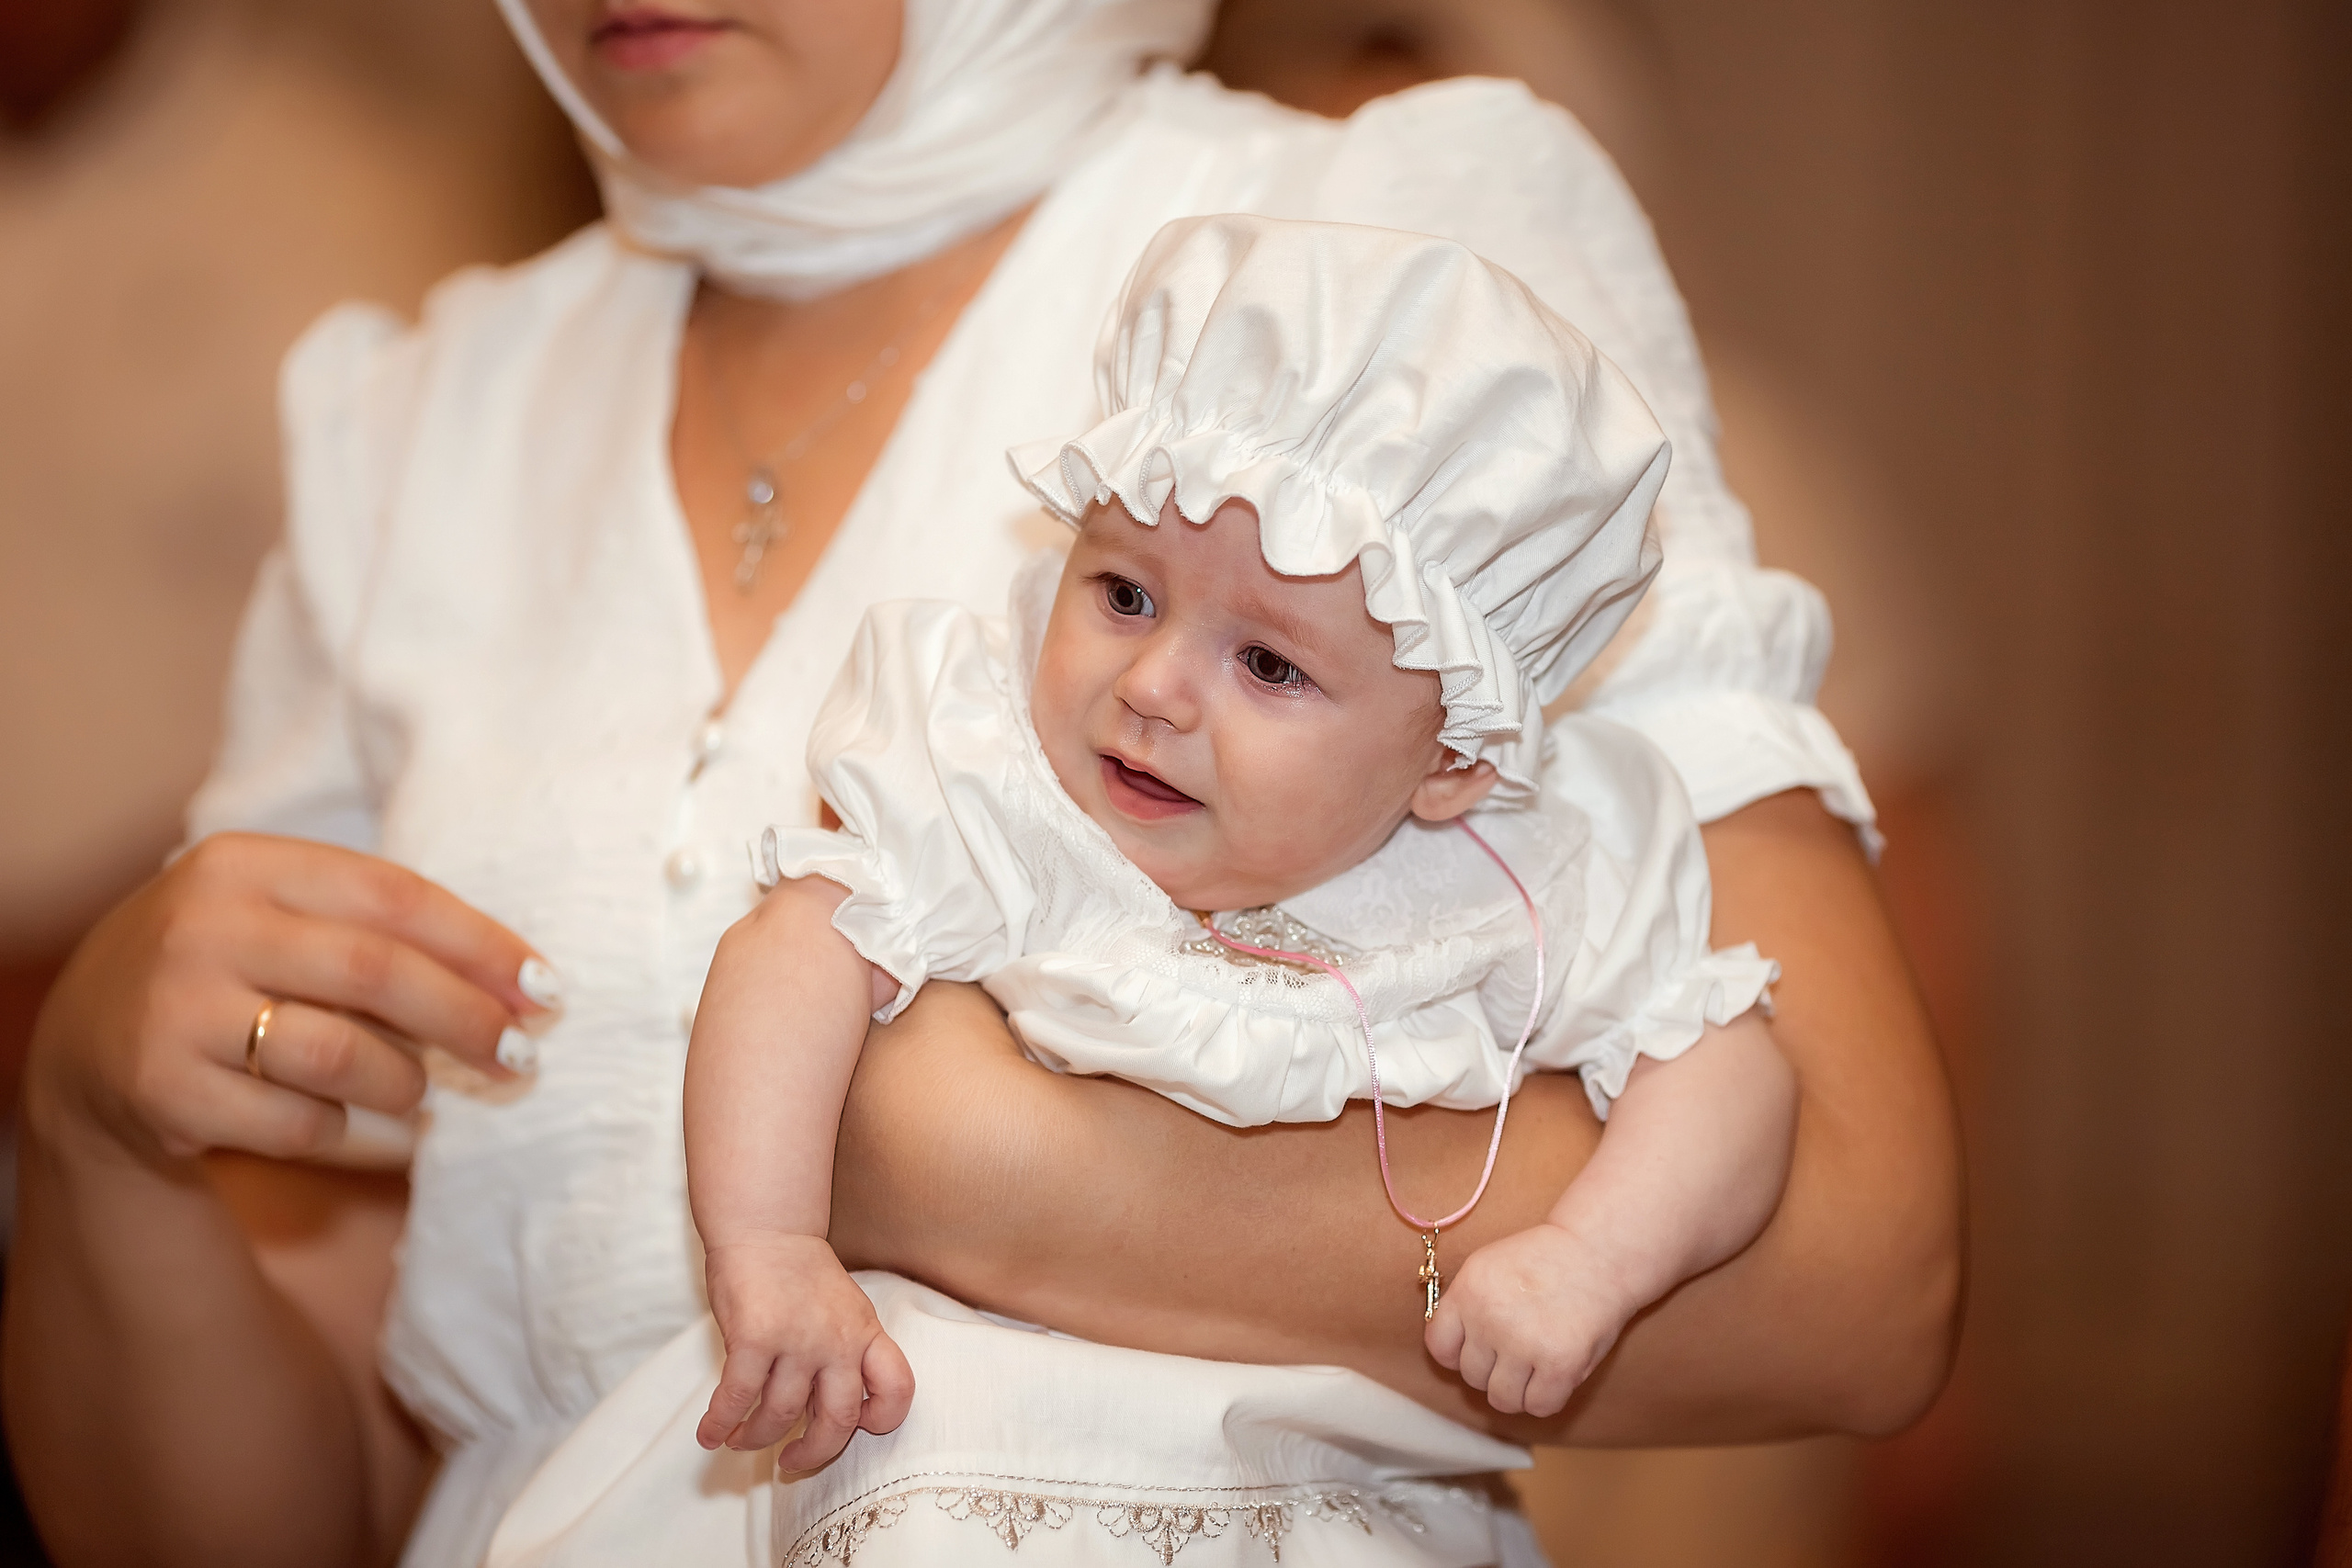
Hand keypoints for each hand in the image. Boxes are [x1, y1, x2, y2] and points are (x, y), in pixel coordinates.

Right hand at [23, 832, 553, 1168]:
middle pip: (375, 972)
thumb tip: (521, 985)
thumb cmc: (233, 969)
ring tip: (422, 1090)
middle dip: (466, 1018)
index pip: (393, 896)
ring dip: (406, 1082)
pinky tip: (341, 1119)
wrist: (91, 1042)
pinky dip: (338, 1127)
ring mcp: (174, 1008)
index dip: (482, 945)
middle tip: (521, 1055)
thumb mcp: (283, 919)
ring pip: (340, 1054)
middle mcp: (202, 927)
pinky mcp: (162, 1089)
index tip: (545, 988)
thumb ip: (381, 932)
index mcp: (243, 864)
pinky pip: (295, 1121)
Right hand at [699, 1234, 915, 1471]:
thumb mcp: (845, 1309)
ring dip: (756, 1438)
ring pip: (780, 1415)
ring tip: (741, 1439)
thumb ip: (844, 1354)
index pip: (897, 1388)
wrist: (767, 1228)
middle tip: (790, 1461)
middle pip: (838, 1421)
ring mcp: (796, 1341)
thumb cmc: (802, 1274)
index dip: (882, 1419)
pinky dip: (720, 1423)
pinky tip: (710, 1434)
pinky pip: (737, 1398)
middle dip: (812, 1453)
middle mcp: (837, 1341)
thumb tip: (829, 1410)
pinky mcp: (754, 1339)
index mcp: (865, 1333)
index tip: (856, 1428)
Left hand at [1424, 1222, 1641, 1417]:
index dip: (1457, 1354)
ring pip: (1502, 1399)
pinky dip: (1547, 1398)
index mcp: (1468, 1291)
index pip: (1439, 1347)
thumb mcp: (1489, 1269)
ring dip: (1518, 1390)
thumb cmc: (1545, 1262)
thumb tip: (1451, 1355)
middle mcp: (1490, 1319)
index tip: (1477, 1350)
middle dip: (1493, 1369)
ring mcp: (1524, 1344)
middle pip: (1472, 1376)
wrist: (1598, 1250)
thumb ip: (1467, 1309)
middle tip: (1519, 1350)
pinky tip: (1556, 1375)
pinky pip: (1539, 1406)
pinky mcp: (1560, 1364)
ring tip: (1535, 1366)